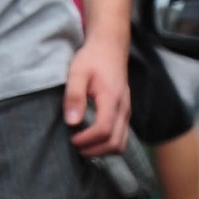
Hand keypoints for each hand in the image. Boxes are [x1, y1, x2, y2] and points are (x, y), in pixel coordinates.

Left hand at [65, 36, 130, 156]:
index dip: (87, 140)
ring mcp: (127, 112)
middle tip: (76, 147)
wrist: (110, 47)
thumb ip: (74, 96)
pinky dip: (108, 144)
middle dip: (95, 150)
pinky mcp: (125, 113)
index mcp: (112, 99)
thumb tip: (72, 122)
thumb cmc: (92, 59)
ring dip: (103, 151)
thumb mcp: (77, 73)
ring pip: (121, 143)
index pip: (104, 130)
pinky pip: (121, 136)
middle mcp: (124, 108)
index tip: (72, 139)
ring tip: (83, 146)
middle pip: (115, 143)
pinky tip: (92, 139)